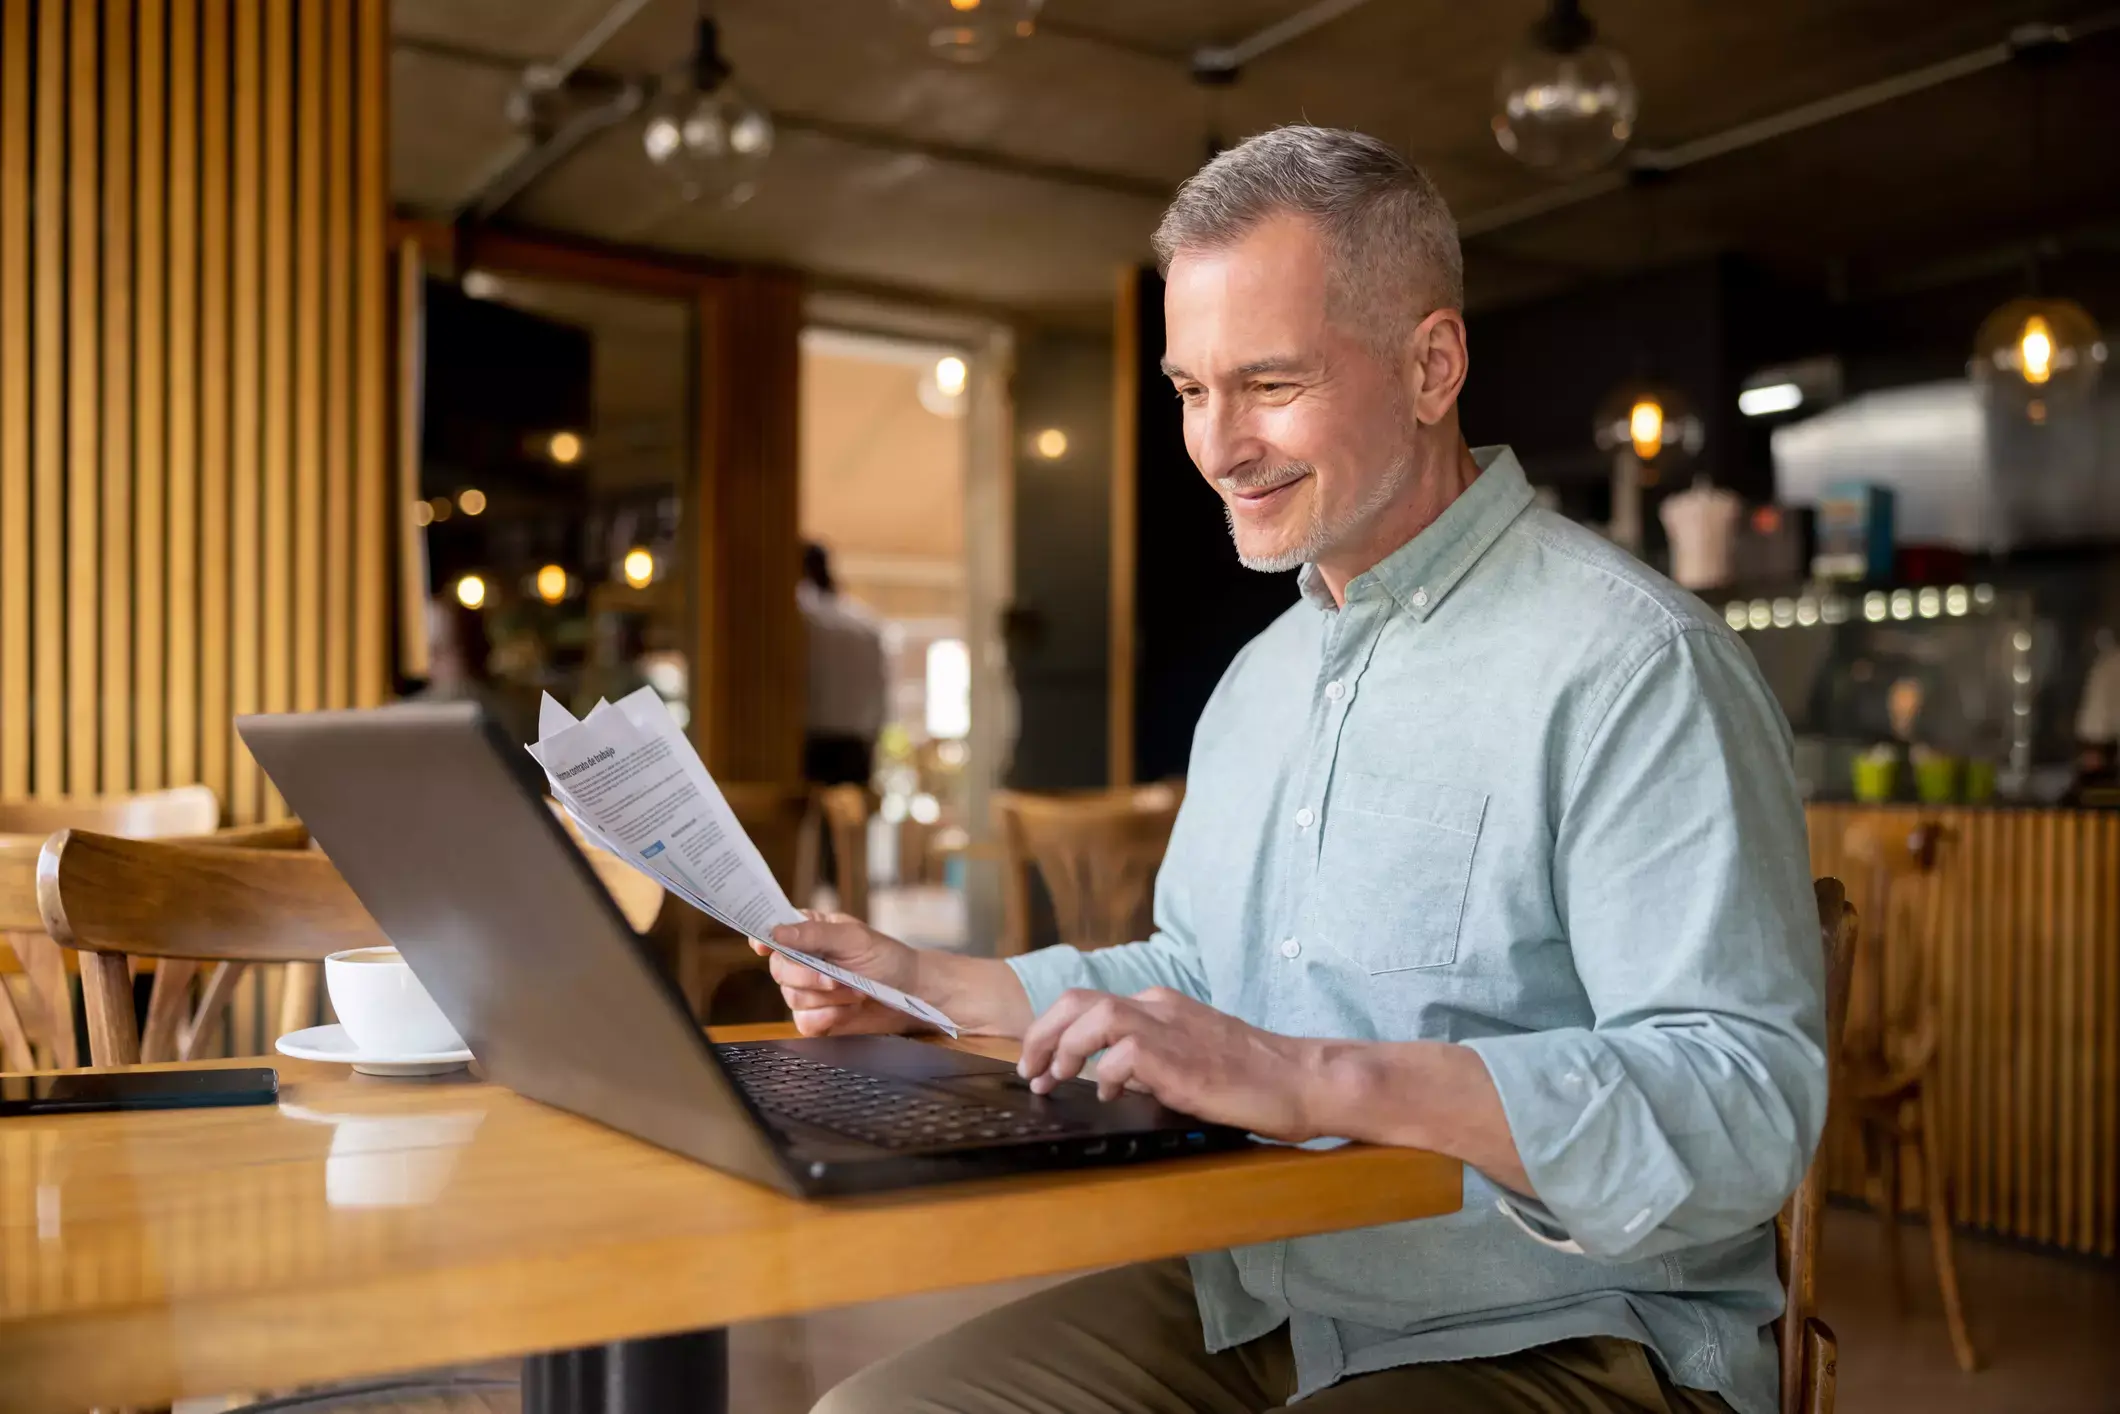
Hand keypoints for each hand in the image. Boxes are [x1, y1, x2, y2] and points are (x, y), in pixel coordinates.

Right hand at [754, 913, 924, 1036]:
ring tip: (856, 991)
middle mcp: (803, 961)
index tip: (763, 946)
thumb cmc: (886, 958)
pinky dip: (829, 1018)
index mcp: (809, 933)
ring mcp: (808, 991)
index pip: (773, 932)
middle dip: (809, 977)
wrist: (911, 993)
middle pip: (779, 970)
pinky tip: (849, 1010)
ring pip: (792, 998)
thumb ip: (815, 935)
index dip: (763, 939)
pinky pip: (804, 1022)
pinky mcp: (817, 1018)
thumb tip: (777, 932)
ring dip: (828, 998)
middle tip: (837, 978)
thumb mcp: (854, 939)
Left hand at [1017, 987, 1324, 1141]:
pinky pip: (1123, 1053)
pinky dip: (1105, 1073)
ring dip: (1062, 1048)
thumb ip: (1148, 1061)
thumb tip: (1106, 1077)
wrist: (1300, 1080)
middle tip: (1029, 1070)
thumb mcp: (1189, 1058)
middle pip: (1077, 1000)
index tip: (1039, 1061)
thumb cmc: (1252, 1077)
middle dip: (1041, 1034)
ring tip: (1054, 1079)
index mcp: (1162, 1005)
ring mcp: (1170, 1028)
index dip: (1053, 1031)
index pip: (1089, 1003)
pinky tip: (1109, 1095)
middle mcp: (1160, 1007)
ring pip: (1092, 1016)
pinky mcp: (1179, 1058)